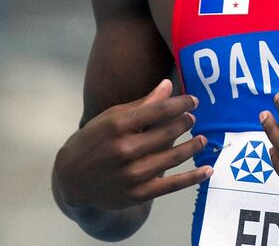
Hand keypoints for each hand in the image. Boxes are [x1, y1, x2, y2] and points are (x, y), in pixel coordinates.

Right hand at [54, 79, 211, 210]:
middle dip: (185, 123)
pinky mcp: (138, 194)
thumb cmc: (93, 142)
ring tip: (202, 138)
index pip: (159, 110)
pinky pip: (173, 185)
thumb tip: (169, 85)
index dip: (181, 104)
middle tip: (193, 118)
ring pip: (174, 156)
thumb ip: (142, 104)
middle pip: (168, 132)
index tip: (194, 101)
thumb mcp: (110, 118)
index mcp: (116, 126)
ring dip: (193, 146)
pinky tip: (208, 169)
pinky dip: (193, 177)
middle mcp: (124, 150)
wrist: (70, 181)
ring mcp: (132, 174)